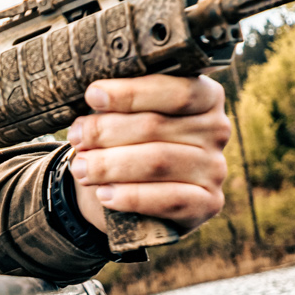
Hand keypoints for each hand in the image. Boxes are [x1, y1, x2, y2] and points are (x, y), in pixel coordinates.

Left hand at [66, 75, 230, 233]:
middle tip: (76, 137)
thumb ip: (119, 104)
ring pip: (158, 162)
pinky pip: (169, 200)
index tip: (92, 95)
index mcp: (206, 96)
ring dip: (110, 165)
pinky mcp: (208, 203)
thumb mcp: (128, 115)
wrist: (139, 192)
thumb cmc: (132, 141)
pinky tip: (104, 194)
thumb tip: (94, 99)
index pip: (176, 91)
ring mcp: (215, 168)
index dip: (131, 93)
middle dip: (107, 131)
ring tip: (81, 167)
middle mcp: (217, 129)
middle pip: (157, 126)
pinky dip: (131, 197)